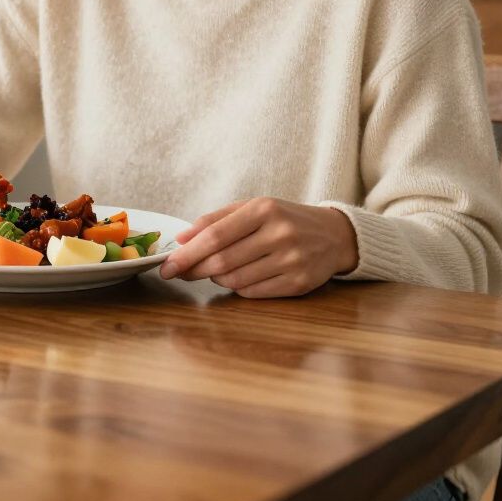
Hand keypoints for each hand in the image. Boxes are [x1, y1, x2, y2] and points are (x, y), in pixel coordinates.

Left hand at [159, 197, 358, 298]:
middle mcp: (279, 233)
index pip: (216, 235)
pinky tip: (237, 278)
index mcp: (263, 209)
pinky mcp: (299, 283)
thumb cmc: (284, 219)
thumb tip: (181, 238)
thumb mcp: (253, 208)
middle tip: (178, 273)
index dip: (187, 253)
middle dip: (194, 269)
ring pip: (236, 279)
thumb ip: (216, 219)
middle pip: (222, 260)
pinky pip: (254, 292)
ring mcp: (291, 260)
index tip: (167, 265)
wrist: (334, 235)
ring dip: (216, 278)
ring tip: (213, 271)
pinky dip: (238, 288)